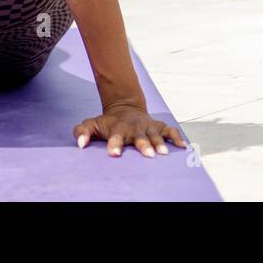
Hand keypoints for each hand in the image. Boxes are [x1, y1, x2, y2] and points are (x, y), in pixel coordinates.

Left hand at [73, 103, 187, 157]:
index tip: (114, 154)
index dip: (114, 144)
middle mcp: (135, 128)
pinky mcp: (159, 126)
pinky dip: (176, 137)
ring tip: (164, 153)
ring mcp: (148, 126)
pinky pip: (169, 131)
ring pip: (156, 134)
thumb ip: (82, 132)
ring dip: (160, 143)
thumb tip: (80, 144)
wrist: (125, 107)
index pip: (115, 137)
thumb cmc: (108, 122)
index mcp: (118, 129)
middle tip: (149, 155)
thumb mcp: (92, 124)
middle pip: (140, 137)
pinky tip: (182, 147)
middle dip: (144, 145)